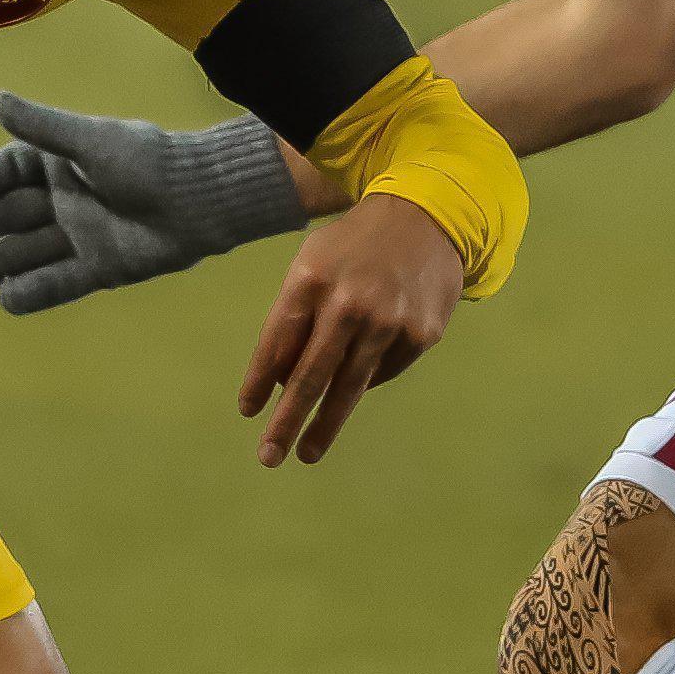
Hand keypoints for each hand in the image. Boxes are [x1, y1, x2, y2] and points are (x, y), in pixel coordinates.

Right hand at [0, 91, 304, 313]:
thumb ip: (42, 127)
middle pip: (9, 216)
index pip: (7, 172)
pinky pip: (59, 281)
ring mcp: (80, 235)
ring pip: (27, 253)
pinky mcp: (100, 267)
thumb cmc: (146, 160)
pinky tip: (7, 299)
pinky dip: (34, 291)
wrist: (201, 200)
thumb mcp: (89, 141)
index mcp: (59, 162)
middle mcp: (64, 198)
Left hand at [238, 196, 463, 466]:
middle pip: (310, 376)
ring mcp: (388, 321)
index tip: (248, 412)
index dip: (259, 381)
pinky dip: (364, 382)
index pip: (276, 343)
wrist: (426, 217)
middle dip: (287, 420)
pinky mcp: (420, 335)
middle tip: (268, 456)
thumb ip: (292, 317)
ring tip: (306, 453)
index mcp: (311, 280)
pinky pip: (382, 373)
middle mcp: (349, 303)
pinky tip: (355, 382)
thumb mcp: (312, 264)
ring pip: (349, 387)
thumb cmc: (353, 248)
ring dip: (324, 425)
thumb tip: (280, 382)